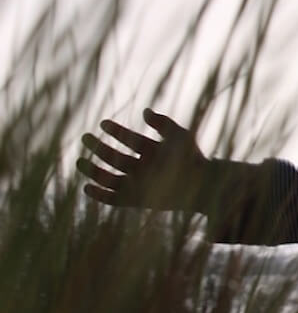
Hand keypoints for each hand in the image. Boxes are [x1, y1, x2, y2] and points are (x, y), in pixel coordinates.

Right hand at [78, 109, 206, 212]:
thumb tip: (145, 111)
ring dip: (93, 170)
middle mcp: (141, 167)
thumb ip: (163, 124)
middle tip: (85, 138)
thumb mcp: (179, 137)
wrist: (203, 185)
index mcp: (149, 151)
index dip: (116, 131)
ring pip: (109, 178)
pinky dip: (99, 195)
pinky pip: (113, 199)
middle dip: (98, 148)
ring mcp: (137, 184)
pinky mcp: (135, 201)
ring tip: (80, 161)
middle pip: (114, 157)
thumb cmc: (193, 160)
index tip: (103, 123)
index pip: (128, 139)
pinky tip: (87, 187)